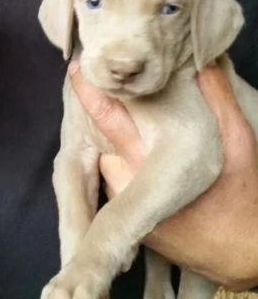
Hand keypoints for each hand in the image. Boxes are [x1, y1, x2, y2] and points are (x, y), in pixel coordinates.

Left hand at [69, 61, 257, 290]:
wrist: (237, 253)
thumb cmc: (238, 196)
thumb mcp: (239, 144)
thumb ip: (219, 102)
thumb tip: (204, 63)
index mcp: (149, 158)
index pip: (107, 118)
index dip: (88, 92)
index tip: (77, 67)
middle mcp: (126, 178)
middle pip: (98, 135)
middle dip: (99, 111)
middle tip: (103, 87)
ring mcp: (120, 198)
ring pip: (103, 154)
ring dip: (111, 138)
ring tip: (134, 128)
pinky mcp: (121, 213)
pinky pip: (110, 174)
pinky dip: (118, 158)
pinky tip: (138, 154)